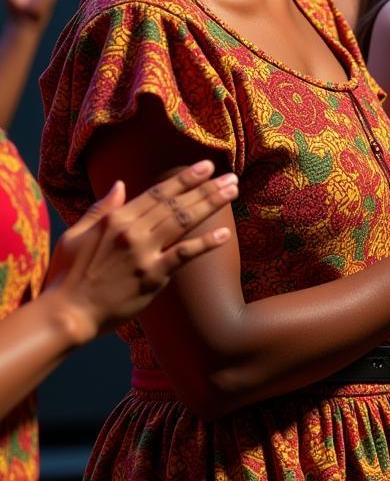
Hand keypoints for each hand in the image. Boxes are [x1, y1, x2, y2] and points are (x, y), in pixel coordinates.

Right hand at [43, 161, 238, 345]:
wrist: (65, 314)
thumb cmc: (66, 276)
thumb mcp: (75, 235)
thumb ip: (100, 209)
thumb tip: (120, 185)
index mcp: (115, 219)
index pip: (158, 193)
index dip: (185, 178)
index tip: (206, 166)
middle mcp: (132, 232)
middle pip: (177, 203)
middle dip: (206, 188)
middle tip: (230, 177)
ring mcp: (144, 254)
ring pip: (184, 221)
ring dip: (210, 204)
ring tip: (232, 192)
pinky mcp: (152, 277)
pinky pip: (184, 255)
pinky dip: (205, 243)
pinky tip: (225, 234)